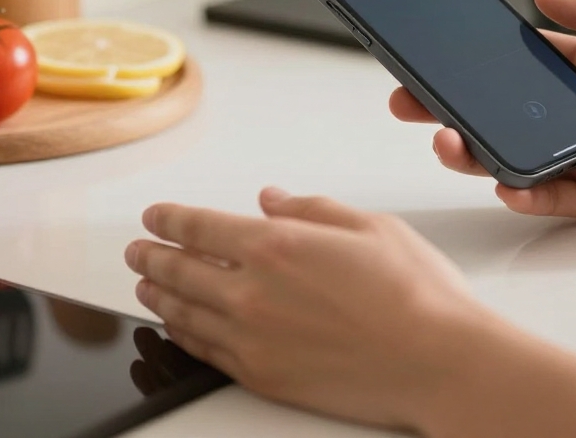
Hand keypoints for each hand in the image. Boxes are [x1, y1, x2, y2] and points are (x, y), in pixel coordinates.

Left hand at [125, 189, 501, 429]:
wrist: (437, 362)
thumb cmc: (416, 295)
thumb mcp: (370, 225)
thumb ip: (312, 210)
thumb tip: (274, 200)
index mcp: (277, 245)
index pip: (199, 227)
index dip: (170, 219)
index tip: (156, 216)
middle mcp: (253, 293)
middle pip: (179, 270)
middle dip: (152, 256)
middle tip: (138, 250)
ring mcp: (253, 340)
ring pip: (184, 313)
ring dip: (158, 295)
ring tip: (146, 286)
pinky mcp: (263, 376)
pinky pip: (205, 352)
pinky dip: (183, 334)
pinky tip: (179, 327)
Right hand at [391, 0, 575, 229]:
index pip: (521, 64)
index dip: (476, 63)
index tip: (435, 57)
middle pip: (504, 112)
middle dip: (454, 108)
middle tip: (413, 103)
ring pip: (516, 156)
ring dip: (476, 151)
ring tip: (449, 141)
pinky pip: (552, 196)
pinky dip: (524, 192)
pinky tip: (506, 182)